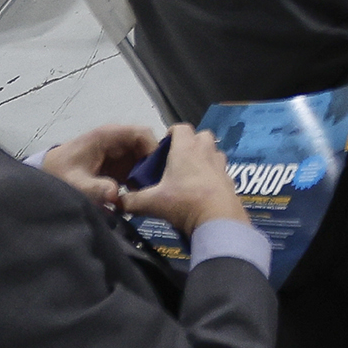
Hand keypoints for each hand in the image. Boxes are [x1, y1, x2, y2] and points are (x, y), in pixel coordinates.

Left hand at [38, 123, 156, 208]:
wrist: (49, 174)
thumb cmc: (60, 173)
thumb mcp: (76, 182)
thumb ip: (94, 188)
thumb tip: (114, 195)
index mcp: (108, 136)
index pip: (141, 134)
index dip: (153, 149)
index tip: (156, 172)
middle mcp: (118, 141)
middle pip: (148, 147)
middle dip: (154, 166)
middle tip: (155, 187)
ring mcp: (121, 153)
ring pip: (146, 159)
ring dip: (149, 175)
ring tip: (149, 194)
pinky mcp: (120, 165)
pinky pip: (139, 170)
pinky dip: (142, 182)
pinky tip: (140, 196)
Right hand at [117, 122, 243, 235]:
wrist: (218, 220)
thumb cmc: (184, 202)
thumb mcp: (152, 203)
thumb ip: (132, 201)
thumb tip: (117, 202)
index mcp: (186, 148)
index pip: (181, 127)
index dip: (172, 132)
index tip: (164, 145)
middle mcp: (206, 151)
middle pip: (202, 135)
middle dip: (191, 142)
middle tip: (178, 159)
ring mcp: (220, 165)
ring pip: (214, 151)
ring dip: (205, 157)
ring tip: (192, 174)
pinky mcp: (230, 181)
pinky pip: (221, 171)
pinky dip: (214, 175)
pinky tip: (204, 191)